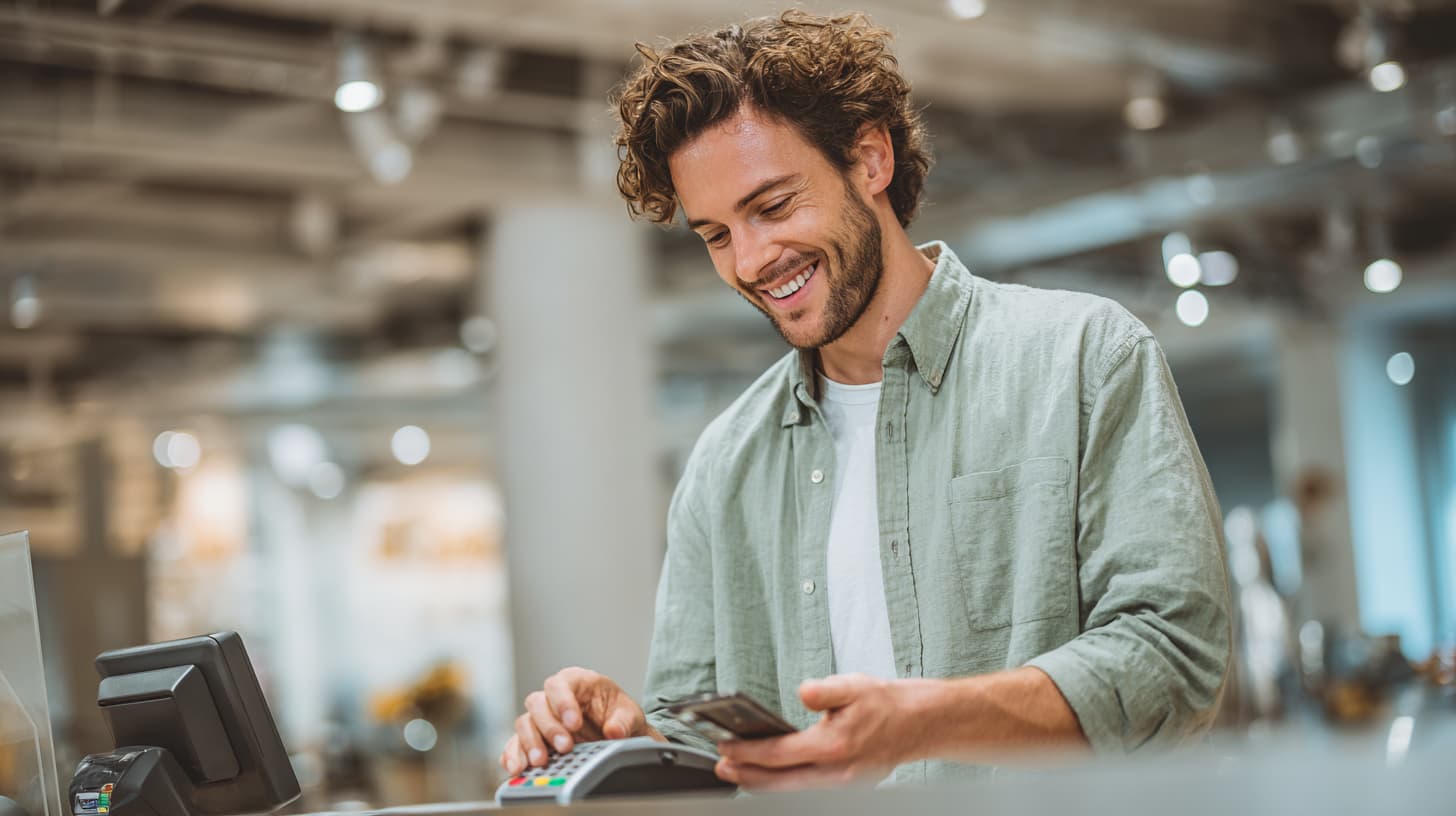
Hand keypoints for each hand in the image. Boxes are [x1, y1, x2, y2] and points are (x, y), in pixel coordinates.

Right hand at [499, 667, 664, 775]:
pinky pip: (515, 744)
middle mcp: (553, 697)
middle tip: (564, 747)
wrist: (616, 734)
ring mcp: (541, 718)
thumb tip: (614, 731)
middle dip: (549, 727)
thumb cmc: (618, 715)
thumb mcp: (629, 714)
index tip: (574, 724)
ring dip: (529, 743)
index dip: (563, 703)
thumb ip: (623, 721)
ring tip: (540, 762)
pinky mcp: (533, 739)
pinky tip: (516, 767)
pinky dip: (513, 755)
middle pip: (537, 704)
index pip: (558, 685)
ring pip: (524, 724)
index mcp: (575, 682)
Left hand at [714, 674, 926, 790]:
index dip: (748, 752)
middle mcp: (837, 772)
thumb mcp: (853, 685)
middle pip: (780, 782)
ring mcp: (843, 784)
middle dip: (747, 775)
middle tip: (722, 767)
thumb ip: (824, 691)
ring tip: (739, 771)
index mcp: (835, 746)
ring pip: (793, 791)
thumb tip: (803, 692)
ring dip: (763, 782)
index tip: (726, 746)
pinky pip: (807, 790)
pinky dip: (785, 784)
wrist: (920, 723)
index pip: (779, 755)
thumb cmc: (886, 703)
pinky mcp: (847, 786)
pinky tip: (771, 774)